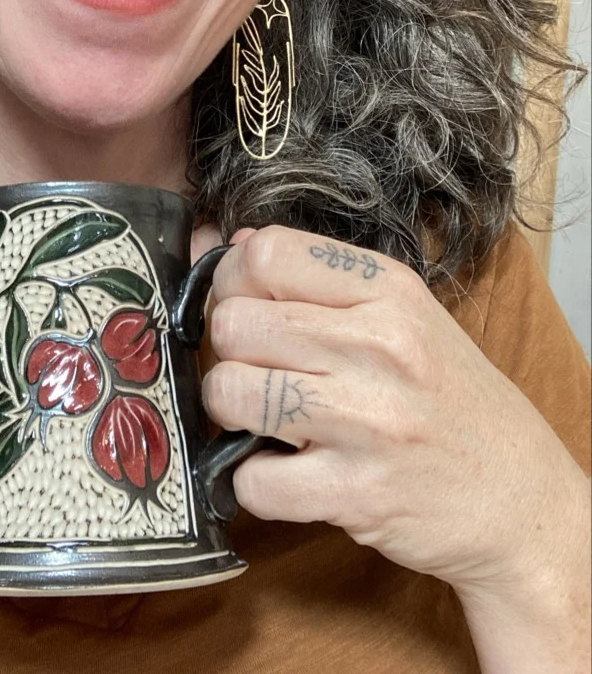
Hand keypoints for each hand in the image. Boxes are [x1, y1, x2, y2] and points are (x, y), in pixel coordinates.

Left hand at [201, 224, 587, 596]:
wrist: (519, 497)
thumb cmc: (447, 397)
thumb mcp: (399, 313)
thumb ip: (311, 274)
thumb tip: (219, 243)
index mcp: (387, 290)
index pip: (265, 253)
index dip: (232, 280)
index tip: (245, 304)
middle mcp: (378, 345)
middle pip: (234, 322)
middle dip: (228, 351)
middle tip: (257, 369)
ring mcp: (368, 420)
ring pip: (228, 392)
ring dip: (229, 412)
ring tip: (263, 419)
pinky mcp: (356, 493)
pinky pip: (251, 479)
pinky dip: (251, 482)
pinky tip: (285, 471)